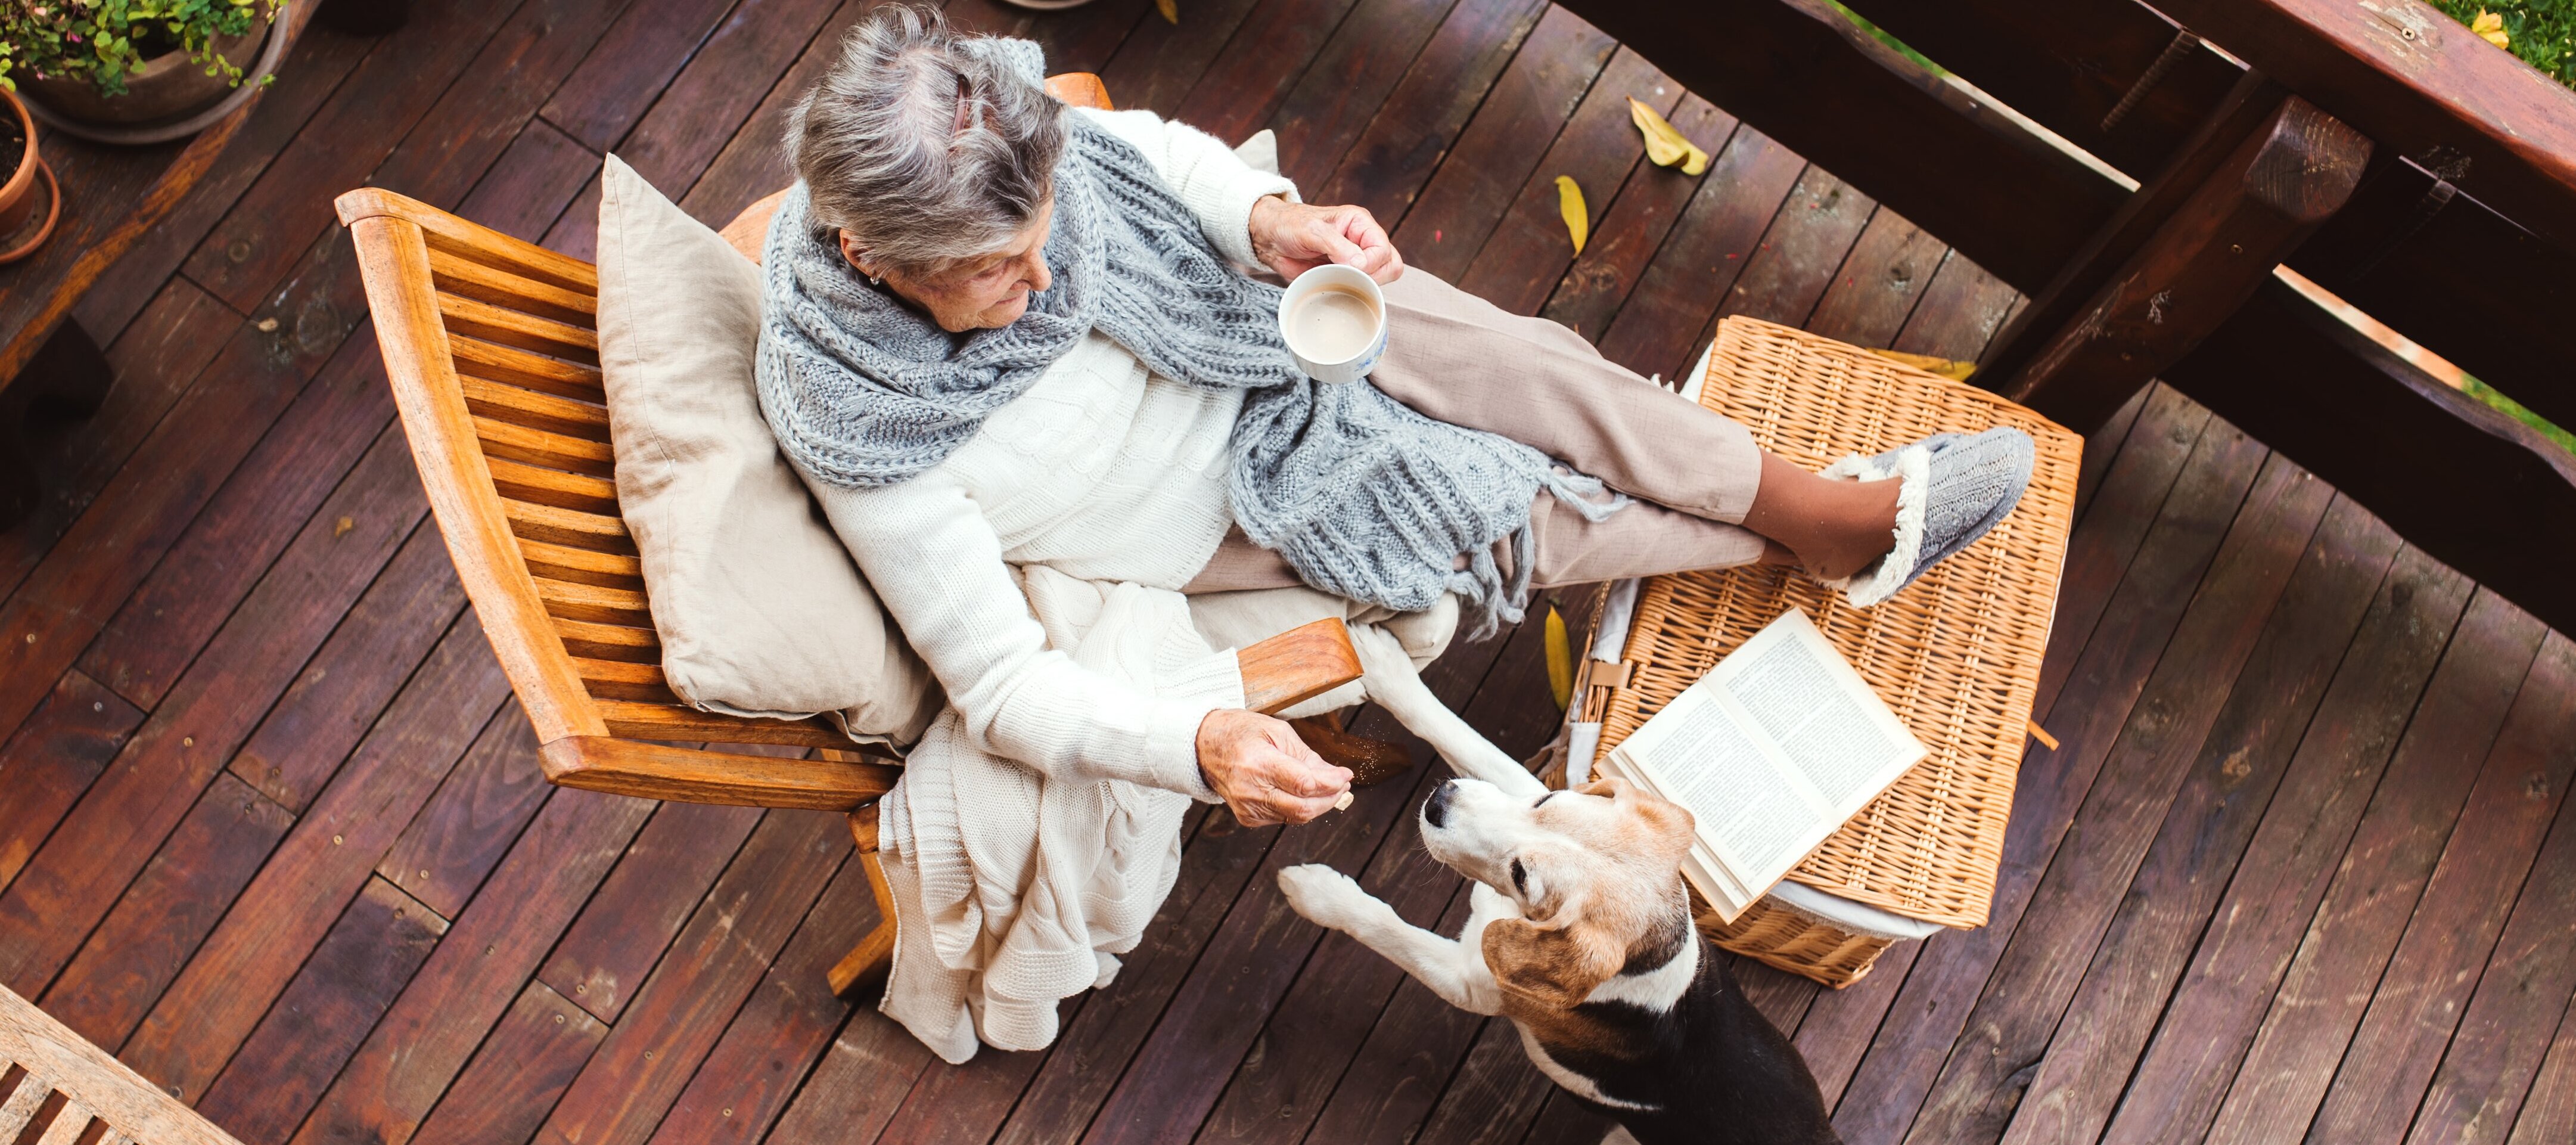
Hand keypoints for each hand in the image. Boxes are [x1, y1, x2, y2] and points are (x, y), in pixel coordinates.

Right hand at [1196, 709, 1353, 826]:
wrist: (1205, 747)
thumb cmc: (1242, 733)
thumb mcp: (1277, 732)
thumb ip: (1307, 757)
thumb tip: (1335, 776)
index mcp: (1258, 763)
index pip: (1304, 784)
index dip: (1331, 783)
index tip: (1346, 775)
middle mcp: (1251, 790)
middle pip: (1303, 808)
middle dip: (1330, 798)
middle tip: (1342, 784)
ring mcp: (1248, 808)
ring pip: (1296, 817)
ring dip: (1319, 804)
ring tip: (1329, 787)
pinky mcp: (1248, 818)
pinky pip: (1284, 818)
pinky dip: (1300, 808)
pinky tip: (1304, 793)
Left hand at [1249, 196, 1404, 283]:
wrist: (1271, 239)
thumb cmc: (1290, 226)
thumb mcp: (1312, 231)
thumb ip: (1337, 246)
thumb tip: (1360, 265)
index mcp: (1360, 223)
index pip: (1383, 249)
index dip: (1371, 264)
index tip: (1350, 269)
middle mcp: (1363, 240)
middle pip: (1390, 265)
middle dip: (1373, 277)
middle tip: (1346, 277)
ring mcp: (1357, 259)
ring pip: (1383, 278)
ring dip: (1366, 285)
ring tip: (1340, 280)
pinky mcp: (1347, 274)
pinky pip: (1364, 287)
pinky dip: (1356, 292)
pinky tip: (1338, 288)